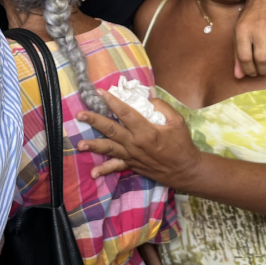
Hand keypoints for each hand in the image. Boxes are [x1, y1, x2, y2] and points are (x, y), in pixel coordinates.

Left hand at [76, 90, 198, 186]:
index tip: (99, 92)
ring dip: (94, 146)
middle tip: (80, 114)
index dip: (112, 101)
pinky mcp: (132, 165)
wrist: (185, 169)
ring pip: (109, 149)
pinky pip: (116, 167)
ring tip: (79, 145)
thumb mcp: (177, 121)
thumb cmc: (182, 144)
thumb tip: (146, 100)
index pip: (125, 113)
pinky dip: (104, 170)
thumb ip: (161, 107)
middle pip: (111, 129)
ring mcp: (132, 156)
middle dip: (94, 121)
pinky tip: (93, 173)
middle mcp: (135, 144)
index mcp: (146, 131)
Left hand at [235, 0, 265, 77]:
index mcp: (243, 30)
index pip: (244, 57)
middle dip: (263, 70)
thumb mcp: (239, 31)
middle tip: (263, 70)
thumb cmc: (251, 17)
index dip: (248, 70)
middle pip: (262, 58)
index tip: (252, 72)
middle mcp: (259, 28)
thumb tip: (239, 76)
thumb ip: (238, 54)